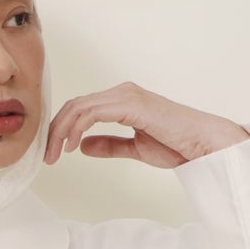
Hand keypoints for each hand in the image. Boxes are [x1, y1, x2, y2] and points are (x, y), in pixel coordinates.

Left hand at [44, 81, 249, 169]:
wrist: (202, 144)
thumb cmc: (177, 144)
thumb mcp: (135, 148)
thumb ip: (110, 145)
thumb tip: (83, 146)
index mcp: (122, 100)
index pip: (81, 109)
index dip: (62, 129)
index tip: (53, 152)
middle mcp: (122, 93)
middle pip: (75, 105)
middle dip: (55, 130)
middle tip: (47, 156)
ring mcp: (126, 96)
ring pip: (79, 107)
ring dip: (61, 131)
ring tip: (55, 154)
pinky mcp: (131, 104)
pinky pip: (92, 113)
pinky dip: (76, 128)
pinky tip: (71, 145)